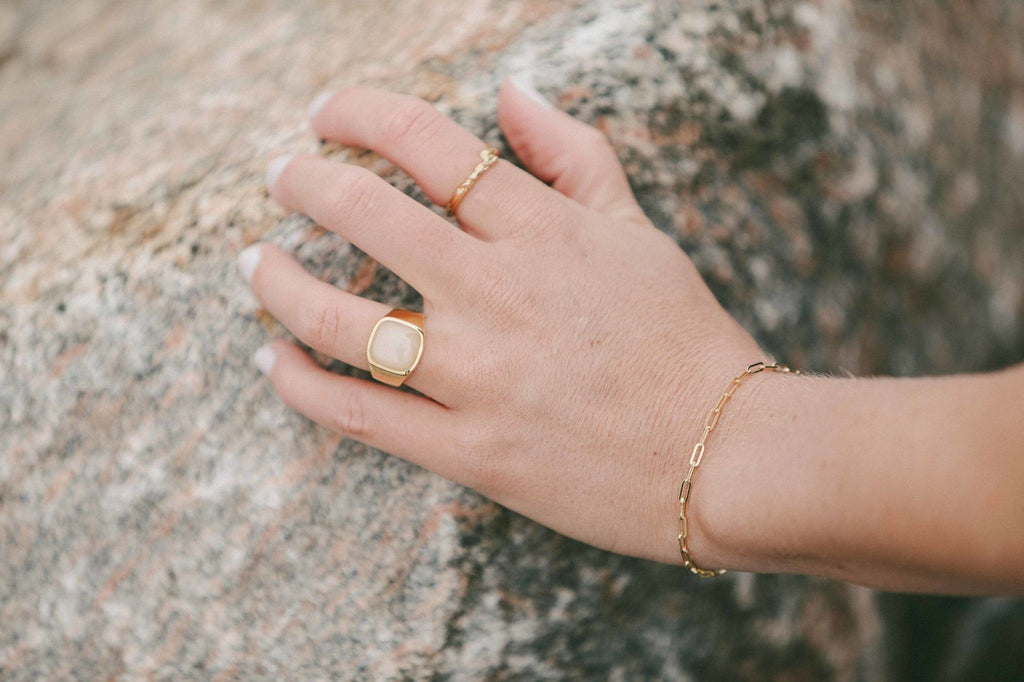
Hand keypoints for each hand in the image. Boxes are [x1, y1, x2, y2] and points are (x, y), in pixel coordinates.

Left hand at [241, 80, 770, 565]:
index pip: (425, 142)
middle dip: (303, 182)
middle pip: (364, 212)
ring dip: (278, 281)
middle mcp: (497, 292)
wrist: (725, 453)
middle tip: (281, 178)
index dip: (359, 114)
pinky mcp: (470, 452)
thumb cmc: (683, 336)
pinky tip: (274, 359)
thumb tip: (509, 90)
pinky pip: (360, 415)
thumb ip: (572, 154)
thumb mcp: (636, 229)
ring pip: (339, 316)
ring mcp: (477, 376)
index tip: (328, 114)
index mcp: (540, 229)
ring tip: (253, 262)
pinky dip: (302, 384)